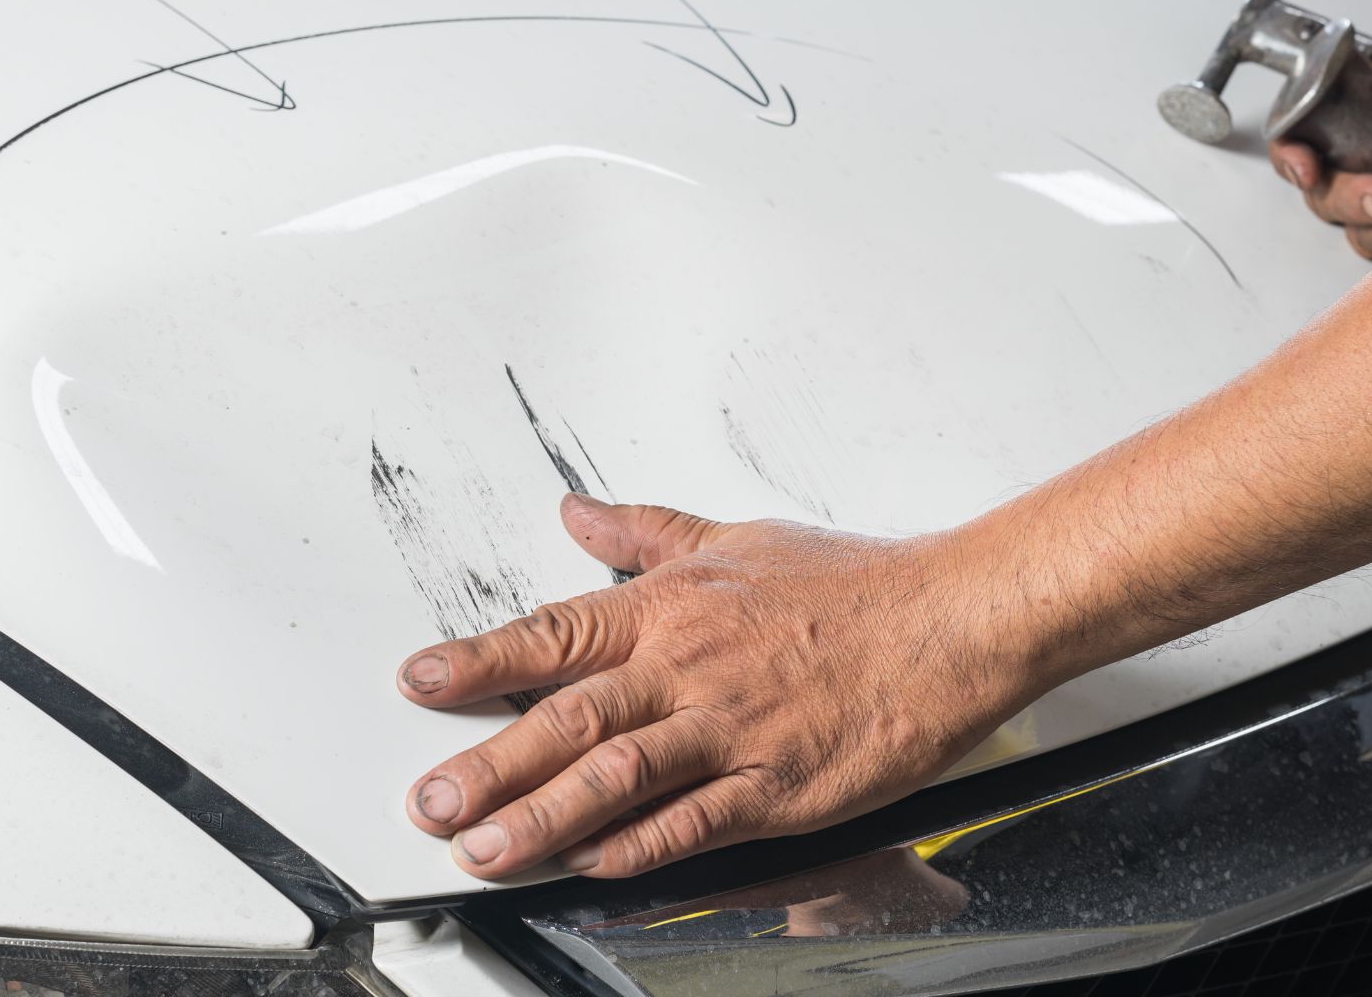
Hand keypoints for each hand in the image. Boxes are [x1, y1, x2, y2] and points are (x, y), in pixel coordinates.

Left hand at [393, 494, 1045, 879]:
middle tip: (428, 800)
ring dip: (541, 816)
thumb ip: (645, 531)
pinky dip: (638, 845)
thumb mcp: (735, 539)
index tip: (420, 682)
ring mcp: (731, 728)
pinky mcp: (777, 783)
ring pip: (616, 774)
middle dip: (486, 762)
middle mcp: (689, 666)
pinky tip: (590, 863)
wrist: (950, 619)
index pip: (555, 633)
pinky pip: (693, 821)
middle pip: (566, 717)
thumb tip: (577, 509)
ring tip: (482, 847)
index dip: (479, 661)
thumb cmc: (851, 584)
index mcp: (671, 606)